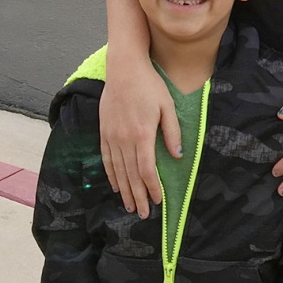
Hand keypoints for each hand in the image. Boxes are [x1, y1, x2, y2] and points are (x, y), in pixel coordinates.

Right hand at [99, 60, 181, 218]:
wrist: (124, 69)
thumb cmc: (149, 85)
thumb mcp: (168, 105)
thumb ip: (172, 131)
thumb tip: (178, 155)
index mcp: (142, 134)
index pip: (147, 170)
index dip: (153, 188)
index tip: (158, 200)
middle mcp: (125, 139)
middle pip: (131, 175)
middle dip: (138, 196)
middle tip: (144, 214)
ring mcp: (112, 136)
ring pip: (118, 171)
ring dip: (124, 190)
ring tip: (130, 206)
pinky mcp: (104, 132)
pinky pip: (107, 159)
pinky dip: (111, 175)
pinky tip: (115, 185)